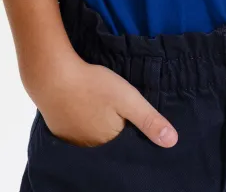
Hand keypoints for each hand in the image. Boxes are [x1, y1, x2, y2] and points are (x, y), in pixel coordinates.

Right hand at [31, 53, 177, 147]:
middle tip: (115, 107)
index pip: (128, 142)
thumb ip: (149, 119)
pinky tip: (85, 107)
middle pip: (110, 140)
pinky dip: (83, 120)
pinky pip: (77, 130)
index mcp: (110, 142)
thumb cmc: (93, 86)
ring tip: (102, 106)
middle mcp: (91, 148)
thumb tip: (172, 142)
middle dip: (116, 128)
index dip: (133, 129)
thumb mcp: (128, 98)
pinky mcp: (59, 129)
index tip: (133, 115)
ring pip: (93, 135)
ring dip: (99, 124)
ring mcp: (72, 140)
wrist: (52, 76)